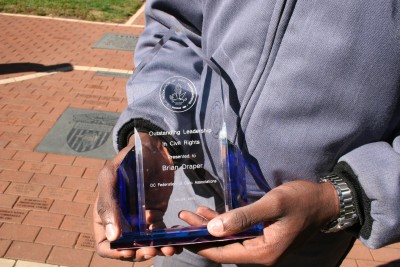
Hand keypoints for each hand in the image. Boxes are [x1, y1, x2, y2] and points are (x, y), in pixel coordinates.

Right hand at [93, 132, 179, 260]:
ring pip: (146, 244)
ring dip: (157, 249)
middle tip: (154, 250)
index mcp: (105, 215)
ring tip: (169, 248)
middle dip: (140, 253)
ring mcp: (139, 219)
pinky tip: (176, 240)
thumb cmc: (126, 160)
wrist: (150, 147)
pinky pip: (160, 232)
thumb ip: (108, 205)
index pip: (105, 245)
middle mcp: (122, 221)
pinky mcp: (156, 214)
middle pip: (128, 249)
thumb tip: (113, 237)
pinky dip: (167, 239)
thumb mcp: (111, 177)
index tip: (130, 252)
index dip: (116, 253)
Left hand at [180, 180, 338, 265]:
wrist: (325, 201)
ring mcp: (263, 247)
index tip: (182, 232)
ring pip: (230, 240)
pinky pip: (239, 234)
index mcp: (263, 252)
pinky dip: (225, 224)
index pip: (223, 253)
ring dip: (211, 227)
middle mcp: (261, 255)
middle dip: (202, 233)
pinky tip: (211, 213)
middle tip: (183, 217)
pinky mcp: (264, 238)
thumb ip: (243, 217)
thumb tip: (213, 229)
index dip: (201, 243)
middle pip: (223, 247)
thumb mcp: (272, 205)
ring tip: (191, 214)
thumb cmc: (301, 200)